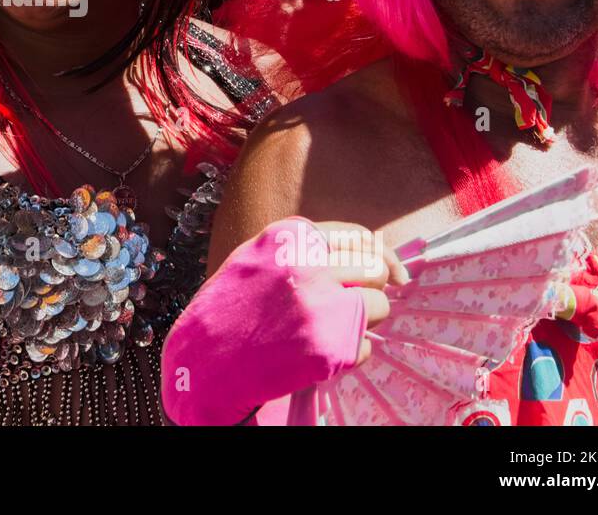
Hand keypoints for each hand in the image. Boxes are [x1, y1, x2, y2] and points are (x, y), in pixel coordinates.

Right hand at [161, 216, 408, 423]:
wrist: (205, 357)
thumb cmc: (231, 306)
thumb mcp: (259, 256)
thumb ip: (305, 248)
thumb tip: (369, 252)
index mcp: (291, 239)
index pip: (359, 238)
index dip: (379, 257)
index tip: (392, 275)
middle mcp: (309, 266)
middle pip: (375, 270)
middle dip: (371, 288)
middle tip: (350, 304)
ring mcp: (321, 307)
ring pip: (379, 306)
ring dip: (362, 321)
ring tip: (327, 329)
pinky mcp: (329, 347)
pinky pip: (366, 347)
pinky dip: (350, 353)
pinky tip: (317, 353)